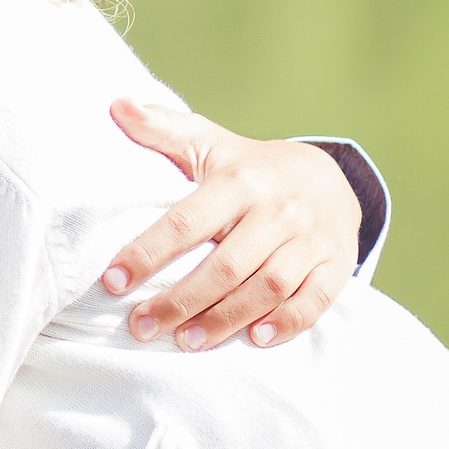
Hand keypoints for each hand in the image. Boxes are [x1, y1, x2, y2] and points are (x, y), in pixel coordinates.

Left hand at [105, 100, 364, 352]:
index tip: (112, 281)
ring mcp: (311, 238)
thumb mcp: (209, 142)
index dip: (148, 253)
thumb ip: (162, 128)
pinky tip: (254, 340)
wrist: (329, 176)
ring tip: (186, 343)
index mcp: (240, 179)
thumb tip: (116, 105)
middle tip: (141, 328)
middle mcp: (278, 209)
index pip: (188, 221)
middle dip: (180, 301)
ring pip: (267, 287)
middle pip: (226, 265)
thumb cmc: (249, 166)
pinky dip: (286, 323)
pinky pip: (314, 301)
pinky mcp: (336, 264)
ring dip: (225, 319)